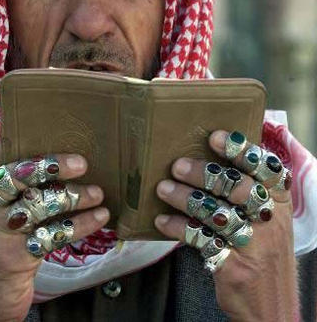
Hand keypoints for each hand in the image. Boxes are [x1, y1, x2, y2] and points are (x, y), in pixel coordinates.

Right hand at [0, 143, 109, 321]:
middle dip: (52, 165)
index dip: (23, 141)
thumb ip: (10, 186)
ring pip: (40, 204)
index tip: (52, 132)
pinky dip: (82, 224)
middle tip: (82, 163)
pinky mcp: (16, 257)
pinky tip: (100, 217)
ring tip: (97, 193)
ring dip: (75, 196)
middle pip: (18, 176)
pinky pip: (55, 234)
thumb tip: (54, 156)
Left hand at [154, 130, 296, 321]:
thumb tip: (212, 159)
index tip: (215, 137)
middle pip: (238, 188)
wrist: (273, 306)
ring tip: (163, 188)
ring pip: (217, 212)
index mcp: (279, 203)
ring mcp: (254, 245)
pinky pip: (202, 240)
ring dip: (185, 198)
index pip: (266, 170)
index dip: (241, 150)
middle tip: (178, 165)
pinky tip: (162, 221)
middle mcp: (270, 221)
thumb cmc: (264, 253)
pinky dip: (179, 228)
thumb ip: (249, 193)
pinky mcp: (235, 266)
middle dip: (204, 173)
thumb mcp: (269, 221)